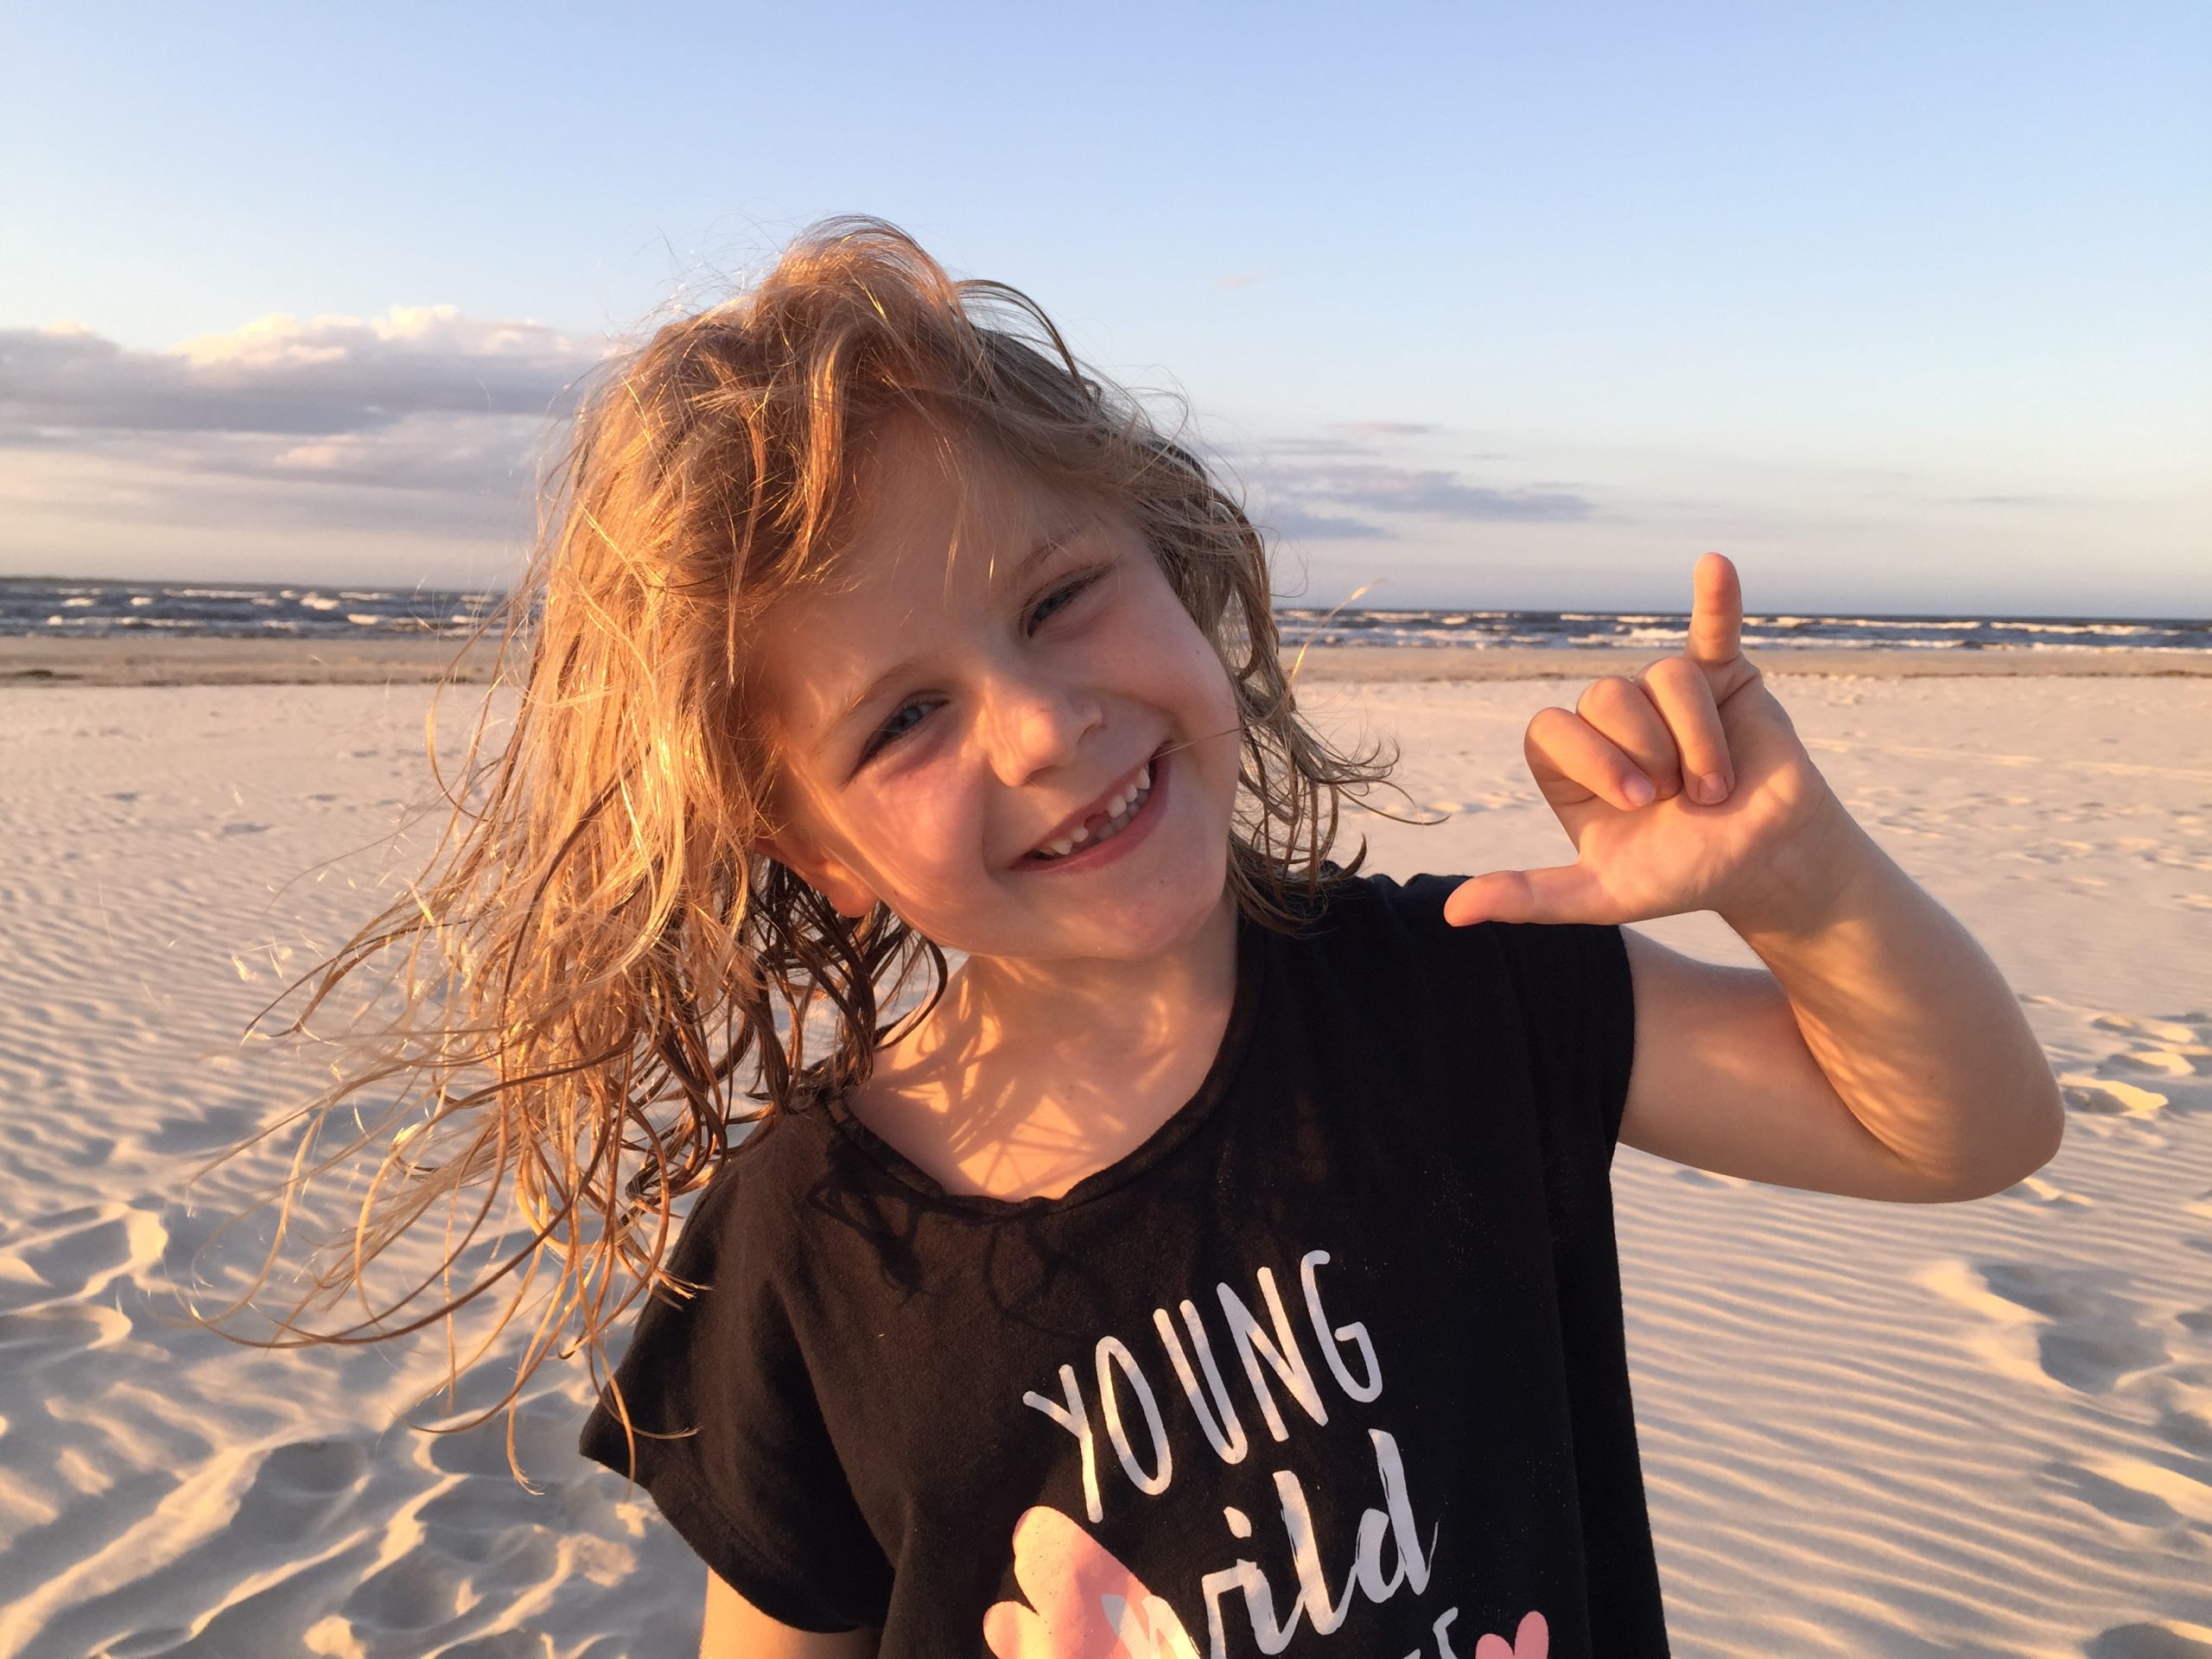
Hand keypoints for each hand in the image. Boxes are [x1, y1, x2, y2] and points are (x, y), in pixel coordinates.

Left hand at [1443, 553, 1858, 933]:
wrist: (1766, 864)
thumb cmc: (1682, 874)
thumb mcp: (1601, 895)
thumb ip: (1529, 896)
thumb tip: (1453, 914)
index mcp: (1569, 760)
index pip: (1549, 728)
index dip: (1591, 758)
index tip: (1637, 803)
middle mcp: (1611, 719)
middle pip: (1604, 696)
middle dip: (1648, 753)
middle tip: (1681, 799)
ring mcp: (1666, 693)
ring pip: (1664, 678)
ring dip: (1695, 739)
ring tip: (1716, 786)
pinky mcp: (1723, 676)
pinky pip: (1714, 629)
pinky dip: (1717, 599)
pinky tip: (1714, 565)